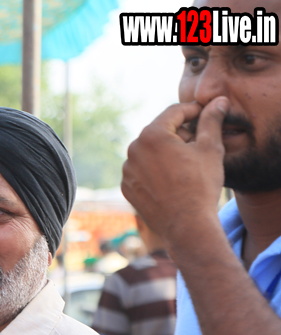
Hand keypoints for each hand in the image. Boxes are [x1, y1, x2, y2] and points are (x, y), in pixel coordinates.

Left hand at [122, 98, 227, 251]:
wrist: (186, 225)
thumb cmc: (200, 185)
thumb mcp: (210, 148)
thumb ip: (211, 121)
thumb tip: (217, 101)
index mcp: (151, 135)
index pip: (174, 112)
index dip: (193, 111)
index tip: (205, 114)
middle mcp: (133, 150)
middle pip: (160, 131)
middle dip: (179, 133)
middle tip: (198, 144)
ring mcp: (127, 170)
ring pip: (150, 152)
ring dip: (166, 152)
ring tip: (186, 165)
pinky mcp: (126, 187)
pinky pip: (142, 170)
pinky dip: (156, 170)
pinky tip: (172, 180)